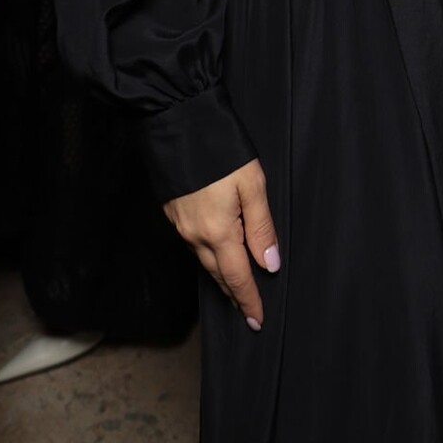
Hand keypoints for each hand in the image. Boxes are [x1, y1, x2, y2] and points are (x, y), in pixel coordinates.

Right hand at [164, 158, 279, 328]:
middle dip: (234, 294)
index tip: (257, 320)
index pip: (237, 276)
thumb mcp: (252, 184)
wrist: (176, 123)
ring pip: (205, 260)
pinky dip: (208, 257)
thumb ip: (261, 226)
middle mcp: (195, 234)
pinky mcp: (173, 212)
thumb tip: (269, 264)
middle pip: (219, 273)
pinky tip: (216, 255)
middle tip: (247, 311)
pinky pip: (193, 245)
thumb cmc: (219, 148)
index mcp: (218, 230)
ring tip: (235, 289)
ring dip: (221, 277)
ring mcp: (180, 224)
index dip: (248, 299)